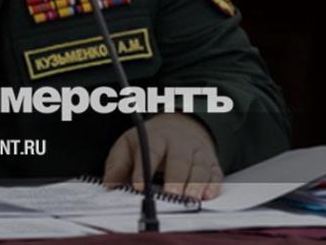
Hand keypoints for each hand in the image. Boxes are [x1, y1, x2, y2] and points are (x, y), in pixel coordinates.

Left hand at [102, 113, 223, 200]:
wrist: (182, 126)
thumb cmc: (151, 141)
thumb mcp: (130, 144)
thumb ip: (118, 163)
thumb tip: (109, 184)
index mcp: (157, 137)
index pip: (150, 151)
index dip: (144, 168)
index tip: (138, 185)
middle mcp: (180, 143)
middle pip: (180, 160)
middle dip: (175, 178)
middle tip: (169, 195)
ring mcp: (198, 153)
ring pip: (200, 167)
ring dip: (195, 184)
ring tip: (188, 199)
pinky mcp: (212, 163)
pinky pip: (215, 174)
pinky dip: (213, 185)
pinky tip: (207, 195)